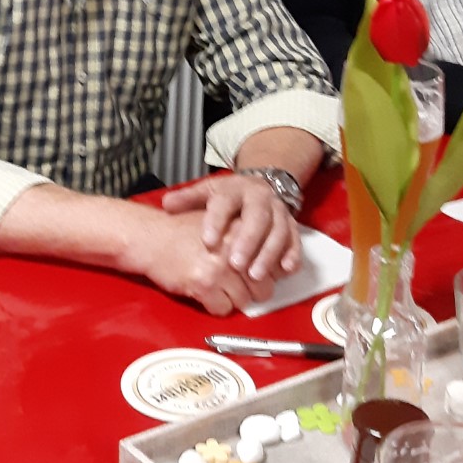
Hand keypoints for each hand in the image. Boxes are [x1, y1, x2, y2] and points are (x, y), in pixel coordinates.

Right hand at [122, 209, 273, 315]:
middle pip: (263, 286)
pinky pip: (222, 309)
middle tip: (237, 287)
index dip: (267, 275)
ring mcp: (219, 268)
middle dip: (252, 292)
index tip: (258, 277)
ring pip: (244, 301)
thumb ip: (245, 240)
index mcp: (242, 232)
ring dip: (233, 300)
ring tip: (219, 289)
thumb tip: (271, 265)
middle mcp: (234, 249)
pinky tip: (205, 294)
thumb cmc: (181, 232)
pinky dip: (215, 307)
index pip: (273, 263)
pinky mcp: (203, 285)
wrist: (150, 238)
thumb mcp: (219, 224)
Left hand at [160, 172, 302, 281]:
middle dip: (248, 241)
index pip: (225, 203)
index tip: (207, 241)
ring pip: (278, 231)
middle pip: (257, 218)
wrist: (260, 187)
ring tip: (255, 275)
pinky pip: (295, 240)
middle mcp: (260, 198)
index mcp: (235, 189)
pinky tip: (285, 271)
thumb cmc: (229, 197)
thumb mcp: (208, 191)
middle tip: (235, 264)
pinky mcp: (292, 226)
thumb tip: (167, 204)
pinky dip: (292, 255)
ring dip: (269, 254)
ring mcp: (279, 212)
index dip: (217, 221)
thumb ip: (188, 199)